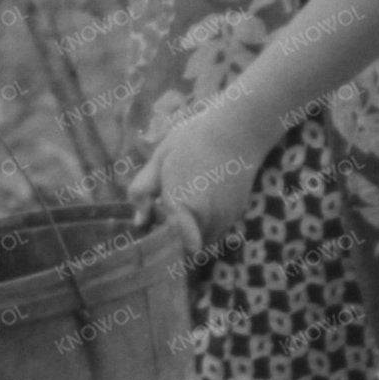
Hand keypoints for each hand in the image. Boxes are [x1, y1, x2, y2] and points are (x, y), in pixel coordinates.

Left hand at [127, 103, 273, 256]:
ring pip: (202, 242)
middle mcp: (207, 219)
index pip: (170, 244)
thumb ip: (143, 191)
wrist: (239, 130)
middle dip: (173, 240)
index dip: (160, 249)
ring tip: (183, 206)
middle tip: (163, 218)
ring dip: (190, 234)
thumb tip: (139, 220)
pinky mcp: (236, 215)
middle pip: (184, 248)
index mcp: (183, 204)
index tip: (152, 242)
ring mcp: (224, 219)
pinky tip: (202, 201)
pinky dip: (206, 225)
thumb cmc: (193, 140)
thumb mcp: (159, 159)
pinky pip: (215, 231)